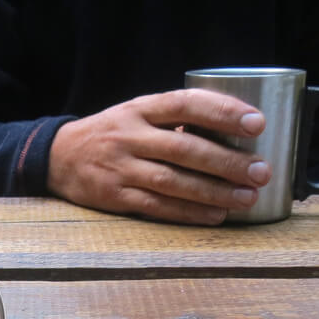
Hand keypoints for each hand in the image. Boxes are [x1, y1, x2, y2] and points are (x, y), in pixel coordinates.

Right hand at [46, 89, 270, 224]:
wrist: (57, 157)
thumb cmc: (109, 134)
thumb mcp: (135, 114)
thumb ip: (172, 119)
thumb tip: (228, 131)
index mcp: (139, 109)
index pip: (185, 104)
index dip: (222, 111)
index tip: (256, 123)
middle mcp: (130, 136)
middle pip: (184, 148)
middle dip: (227, 161)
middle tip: (260, 171)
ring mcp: (121, 168)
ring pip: (174, 181)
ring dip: (214, 191)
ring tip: (247, 197)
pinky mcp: (115, 197)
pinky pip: (157, 207)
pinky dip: (189, 212)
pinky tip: (215, 215)